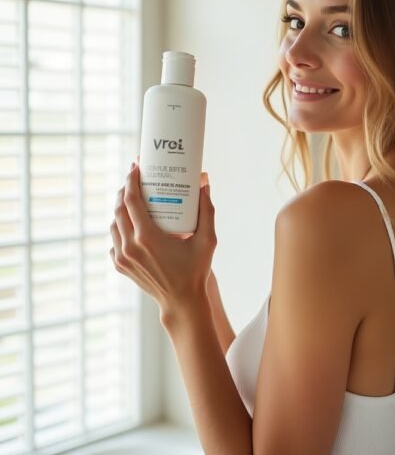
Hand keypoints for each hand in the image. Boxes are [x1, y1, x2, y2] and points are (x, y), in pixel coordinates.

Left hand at [109, 162, 216, 323]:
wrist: (181, 301)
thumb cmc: (196, 270)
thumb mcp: (208, 240)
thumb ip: (207, 210)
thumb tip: (204, 183)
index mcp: (147, 237)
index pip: (131, 200)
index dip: (131, 180)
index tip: (136, 167)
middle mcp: (130, 246)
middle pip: (118, 209)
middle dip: (124, 190)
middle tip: (136, 179)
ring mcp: (122, 257)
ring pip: (113, 224)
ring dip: (120, 209)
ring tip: (133, 199)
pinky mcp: (120, 266)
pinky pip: (114, 240)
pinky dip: (120, 229)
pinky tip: (132, 224)